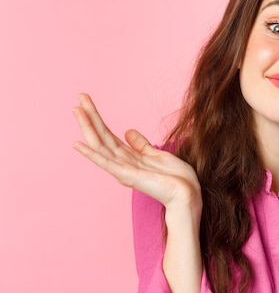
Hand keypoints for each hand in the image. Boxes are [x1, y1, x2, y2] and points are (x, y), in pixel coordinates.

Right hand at [72, 93, 200, 209]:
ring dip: (87, 127)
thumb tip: (128, 131)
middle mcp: (122, 163)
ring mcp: (123, 170)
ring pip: (99, 145)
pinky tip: (78, 144)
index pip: (107, 134)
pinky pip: (106, 163)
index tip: (86, 101)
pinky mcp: (128, 176)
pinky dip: (91, 154)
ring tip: (76, 110)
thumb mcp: (157, 155)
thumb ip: (141, 144)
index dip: (97, 118)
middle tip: (78, 97)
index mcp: (129, 157)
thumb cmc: (175, 178)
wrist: (187, 194)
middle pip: (101, 136)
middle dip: (89, 117)